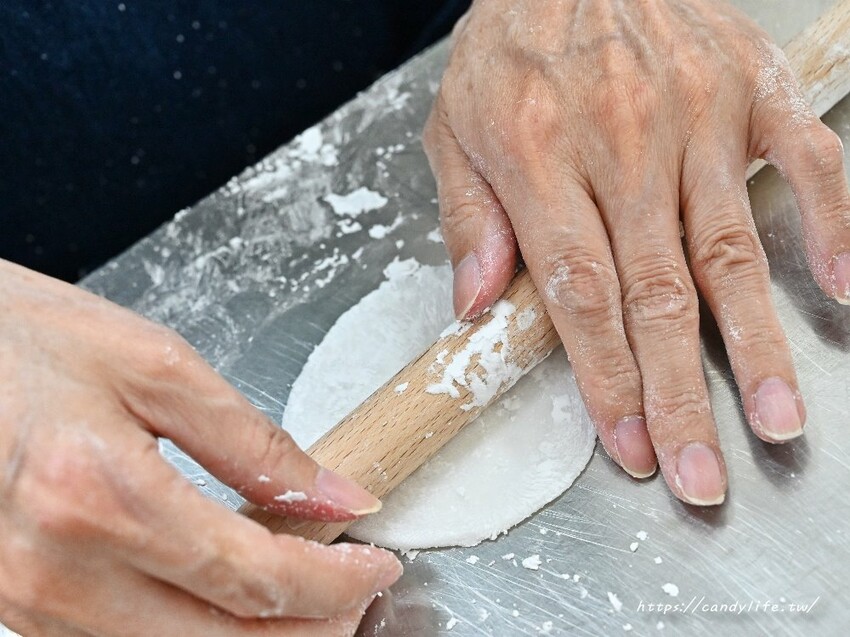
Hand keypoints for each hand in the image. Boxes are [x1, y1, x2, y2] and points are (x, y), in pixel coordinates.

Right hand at [0, 259, 400, 635]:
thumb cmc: (21, 339)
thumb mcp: (154, 365)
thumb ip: (253, 440)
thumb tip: (333, 494)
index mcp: (103, 496)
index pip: (256, 576)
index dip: (335, 582)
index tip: (377, 565)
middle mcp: (59, 573)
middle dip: (311, 630)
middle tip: (355, 592)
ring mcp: (30, 603)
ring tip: (307, 596)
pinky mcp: (18, 606)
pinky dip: (196, 631)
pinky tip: (229, 594)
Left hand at [424, 0, 849, 504]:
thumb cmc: (508, 42)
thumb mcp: (454, 125)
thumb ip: (469, 218)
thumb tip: (481, 308)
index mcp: (542, 156)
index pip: (582, 292)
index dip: (609, 379)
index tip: (629, 447)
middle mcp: (624, 142)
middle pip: (659, 292)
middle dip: (682, 393)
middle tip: (703, 475)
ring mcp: (696, 113)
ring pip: (730, 248)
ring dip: (757, 342)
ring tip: (778, 419)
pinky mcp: (748, 83)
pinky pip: (808, 156)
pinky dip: (832, 221)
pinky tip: (843, 285)